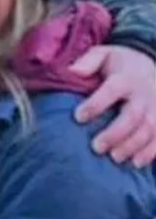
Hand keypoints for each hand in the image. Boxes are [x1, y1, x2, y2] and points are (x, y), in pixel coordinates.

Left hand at [70, 45, 155, 165]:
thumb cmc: (118, 64)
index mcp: (126, 77)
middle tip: (96, 148)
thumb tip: (71, 71)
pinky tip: (136, 163)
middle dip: (115, 133)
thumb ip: (87, 62)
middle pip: (133, 115)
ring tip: (114, 157)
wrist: (150, 63)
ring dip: (132, 146)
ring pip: (149, 129)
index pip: (111, 90)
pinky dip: (151, 152)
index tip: (78, 117)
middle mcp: (144, 93)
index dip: (95, 104)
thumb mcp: (103, 55)